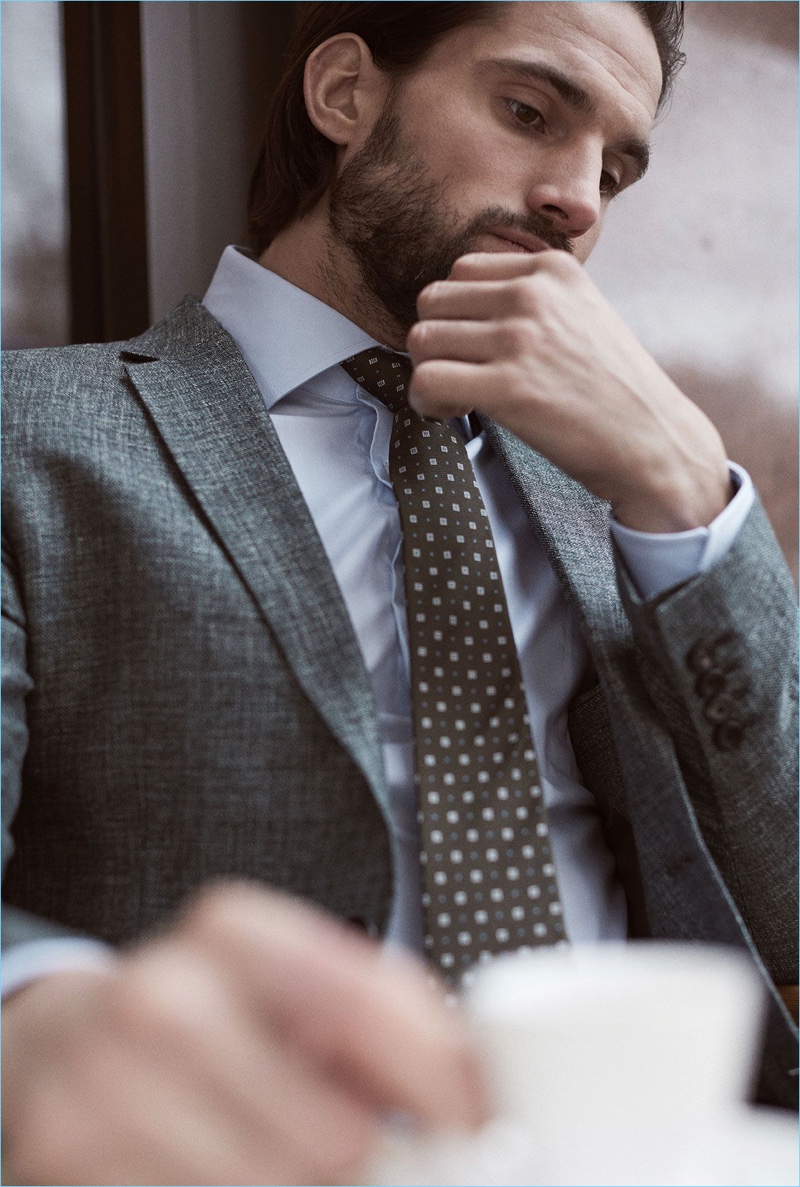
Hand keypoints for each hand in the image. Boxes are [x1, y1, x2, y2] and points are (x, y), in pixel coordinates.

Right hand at [2, 883, 485, 1185]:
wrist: (66, 1041)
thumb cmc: (204, 1011)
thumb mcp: (292, 988)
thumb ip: (382, 1018)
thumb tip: (477, 1080)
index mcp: (230, 929)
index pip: (357, 997)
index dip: (432, 1071)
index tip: (476, 1118)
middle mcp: (161, 994)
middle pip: (326, 1128)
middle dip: (370, 1156)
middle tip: (387, 1157)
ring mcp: (103, 1080)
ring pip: (271, 1185)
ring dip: (306, 1185)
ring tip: (303, 1160)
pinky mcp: (69, 1152)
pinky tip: (240, 1171)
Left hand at [407, 251, 730, 532]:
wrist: (654, 440)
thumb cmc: (615, 390)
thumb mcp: (583, 314)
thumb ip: (533, 301)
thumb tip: (466, 311)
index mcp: (550, 269)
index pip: (462, 271)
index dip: (456, 314)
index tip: (475, 348)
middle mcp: (532, 294)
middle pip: (433, 301)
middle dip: (436, 342)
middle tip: (459, 375)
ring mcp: (519, 338)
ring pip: (421, 339)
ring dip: (428, 372)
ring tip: (457, 397)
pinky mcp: (507, 386)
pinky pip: (427, 380)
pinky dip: (426, 401)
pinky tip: (454, 413)